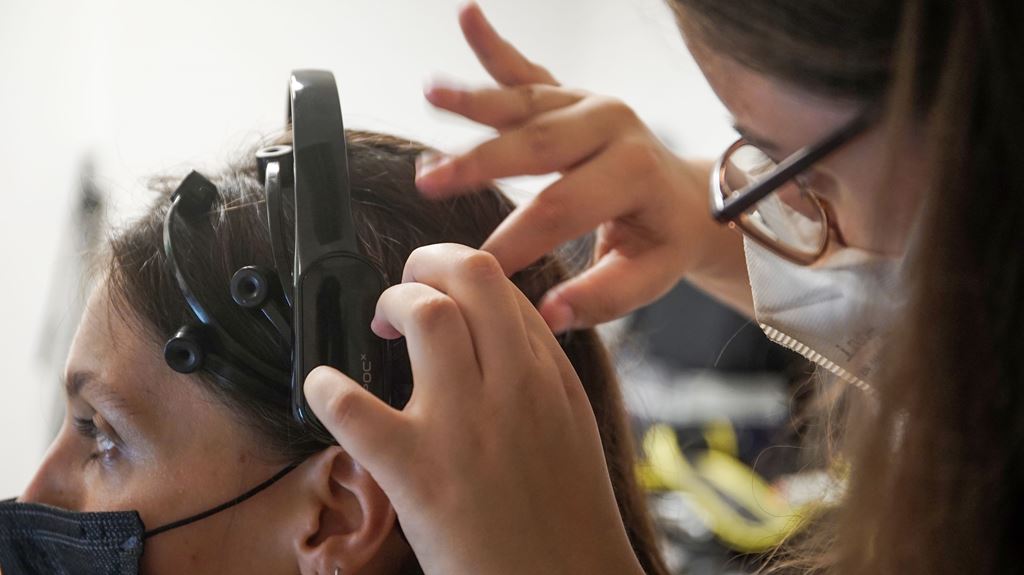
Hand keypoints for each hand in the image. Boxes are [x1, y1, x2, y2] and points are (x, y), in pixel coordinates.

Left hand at [305, 244, 644, 574]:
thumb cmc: (566, 515)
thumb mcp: (568, 426)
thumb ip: (534, 373)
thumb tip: (491, 333)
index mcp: (549, 376)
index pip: (501, 285)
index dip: (457, 274)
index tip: (437, 290)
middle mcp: (514, 387)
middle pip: (470, 275)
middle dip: (426, 263)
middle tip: (403, 291)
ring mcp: (466, 426)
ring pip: (425, 314)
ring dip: (391, 304)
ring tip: (378, 329)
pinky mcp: (419, 473)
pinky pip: (356, 409)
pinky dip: (327, 390)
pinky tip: (324, 389)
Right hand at [416, 2, 743, 330]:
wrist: (690, 198)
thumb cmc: (664, 241)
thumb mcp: (648, 277)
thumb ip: (600, 298)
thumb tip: (548, 316)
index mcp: (633, 173)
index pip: (561, 209)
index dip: (514, 240)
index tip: (473, 268)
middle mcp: (613, 126)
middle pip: (535, 144)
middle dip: (478, 162)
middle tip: (428, 179)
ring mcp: (591, 103)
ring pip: (524, 101)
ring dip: (474, 99)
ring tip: (431, 92)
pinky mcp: (573, 95)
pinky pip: (529, 71)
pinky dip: (495, 47)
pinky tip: (469, 16)